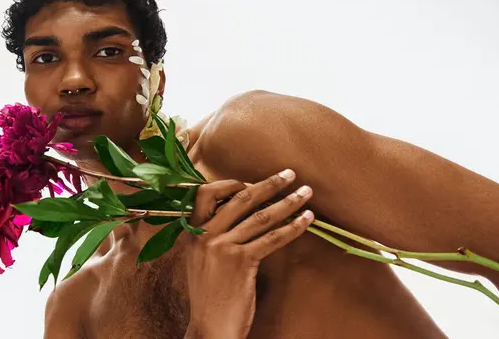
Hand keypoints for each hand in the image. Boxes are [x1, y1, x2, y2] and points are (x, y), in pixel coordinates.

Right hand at [184, 169, 314, 338]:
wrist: (209, 327)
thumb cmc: (209, 295)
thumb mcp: (200, 259)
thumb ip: (213, 236)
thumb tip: (243, 214)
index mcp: (192, 232)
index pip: (206, 193)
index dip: (232, 184)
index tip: (254, 183)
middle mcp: (206, 235)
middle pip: (240, 199)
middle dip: (269, 184)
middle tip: (290, 174)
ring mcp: (223, 248)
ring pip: (260, 217)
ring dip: (288, 202)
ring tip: (306, 193)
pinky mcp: (242, 262)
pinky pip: (272, 238)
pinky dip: (292, 227)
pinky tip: (306, 220)